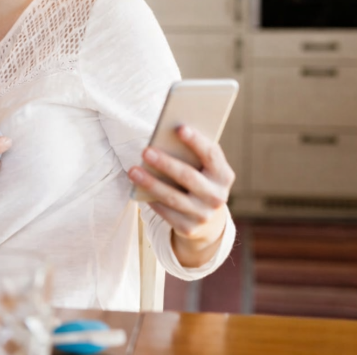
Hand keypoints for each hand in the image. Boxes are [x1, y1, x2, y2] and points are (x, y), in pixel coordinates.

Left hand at [128, 125, 234, 266]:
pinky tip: (138, 189)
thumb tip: (163, 137)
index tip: (179, 128)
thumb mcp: (202, 169)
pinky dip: (152, 200)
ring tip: (133, 170)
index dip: (196, 141)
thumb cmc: (198, 181)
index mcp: (224, 175)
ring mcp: (204, 214)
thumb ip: (190, 155)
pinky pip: (166, 213)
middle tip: (145, 151)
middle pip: (189, 176)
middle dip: (166, 163)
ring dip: (151, 183)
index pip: (211, 155)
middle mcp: (218, 196)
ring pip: (173, 197)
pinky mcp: (189, 228)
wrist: (207, 220)